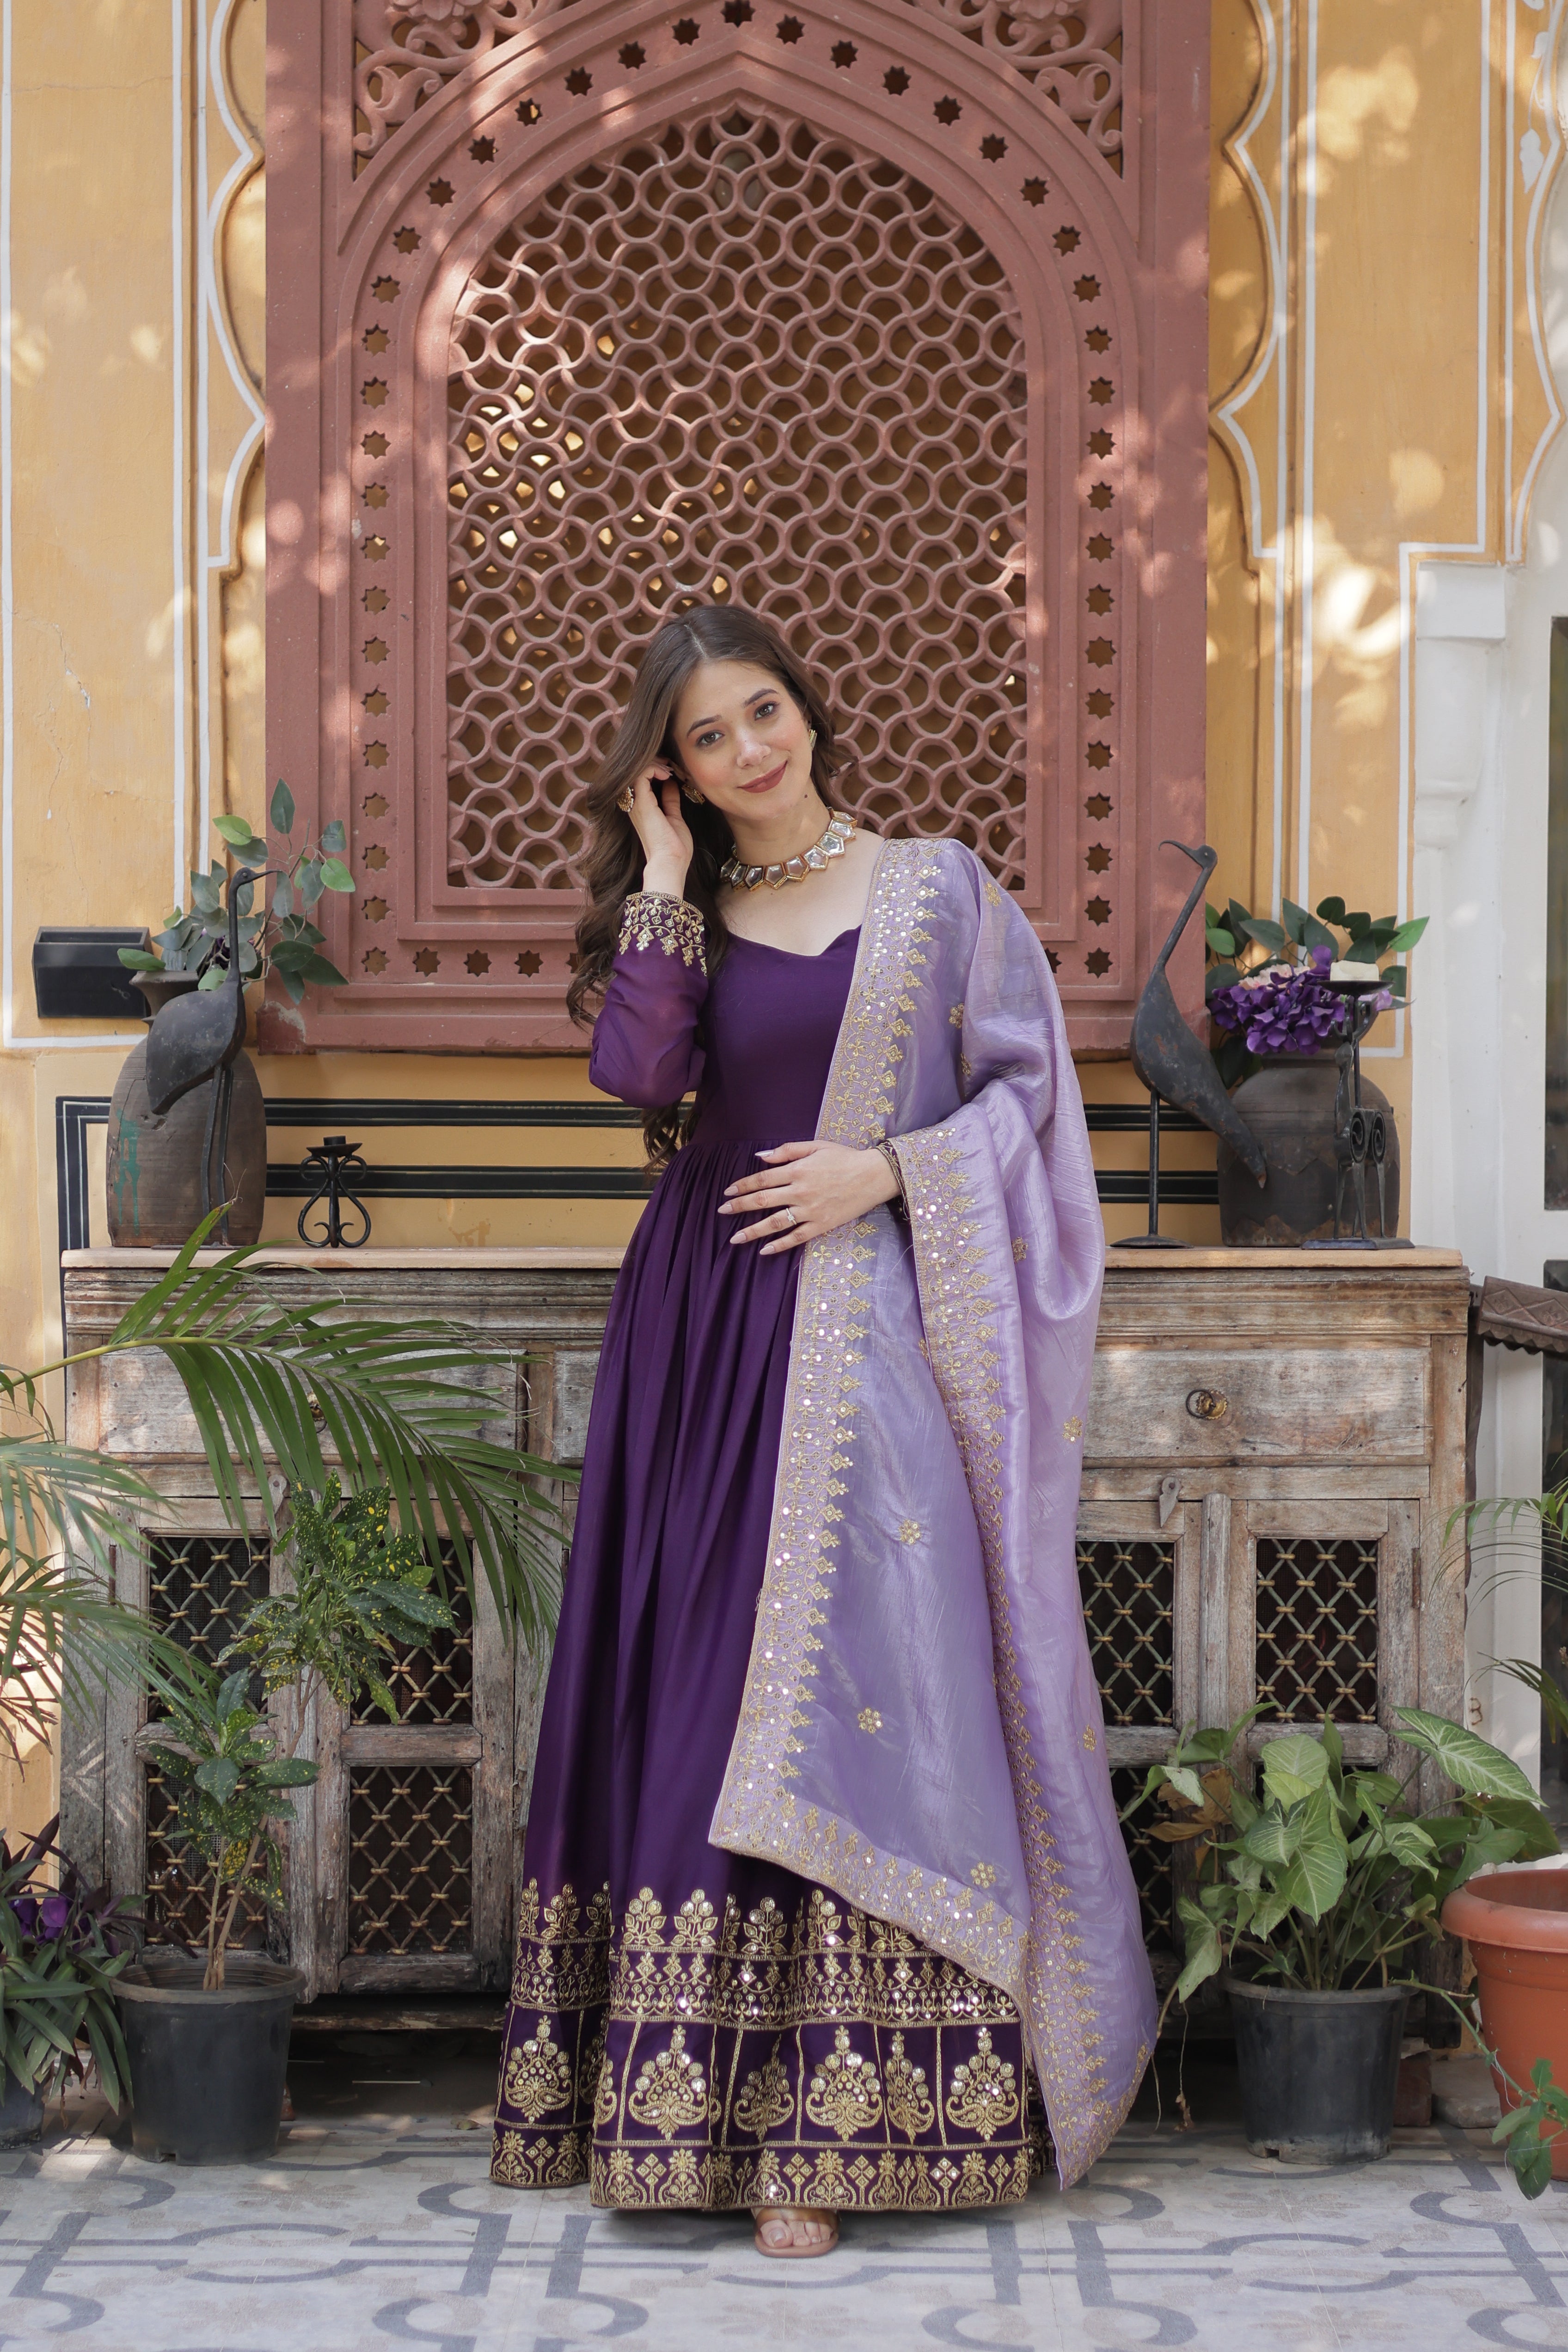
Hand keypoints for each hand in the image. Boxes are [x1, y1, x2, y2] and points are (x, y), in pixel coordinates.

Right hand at [624, 762, 692, 898]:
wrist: (670, 862)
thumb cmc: (673, 847)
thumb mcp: (674, 816)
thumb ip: (671, 800)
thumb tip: (671, 784)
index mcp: (641, 808)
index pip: (640, 779)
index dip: (655, 769)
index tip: (672, 770)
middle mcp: (634, 804)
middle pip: (636, 772)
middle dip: (655, 764)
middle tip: (671, 765)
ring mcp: (635, 803)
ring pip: (636, 770)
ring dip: (654, 764)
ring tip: (669, 769)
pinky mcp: (642, 802)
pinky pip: (641, 774)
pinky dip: (654, 768)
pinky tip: (667, 775)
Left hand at [719, 1140, 898, 1253]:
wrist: (874, 1176)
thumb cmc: (845, 1157)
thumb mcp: (816, 1146)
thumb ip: (787, 1151)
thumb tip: (760, 1157)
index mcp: (798, 1170)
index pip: (762, 1179)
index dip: (742, 1185)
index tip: (728, 1191)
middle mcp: (801, 1191)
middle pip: (763, 1200)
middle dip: (739, 1206)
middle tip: (722, 1211)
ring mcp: (811, 1210)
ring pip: (776, 1222)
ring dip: (752, 1231)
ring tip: (735, 1238)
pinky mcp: (822, 1225)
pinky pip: (797, 1237)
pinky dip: (780, 1245)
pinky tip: (765, 1250)